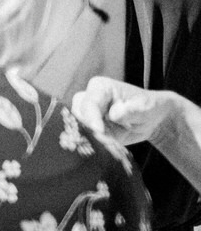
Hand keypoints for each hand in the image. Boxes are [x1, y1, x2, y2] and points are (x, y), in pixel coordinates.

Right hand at [71, 76, 185, 146]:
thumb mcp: (146, 107)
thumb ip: (131, 110)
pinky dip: (94, 142)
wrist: (152, 119)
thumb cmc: (149, 107)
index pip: (89, 102)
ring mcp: (88, 114)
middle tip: (105, 138)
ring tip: (110, 141)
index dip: (91, 117)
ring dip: (91, 136)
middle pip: (77, 113)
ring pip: (78, 126)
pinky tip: (108, 144)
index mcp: (101, 87)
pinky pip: (85, 136)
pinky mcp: (90, 127)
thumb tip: (114, 113)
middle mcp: (90, 98)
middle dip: (88, 127)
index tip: (99, 130)